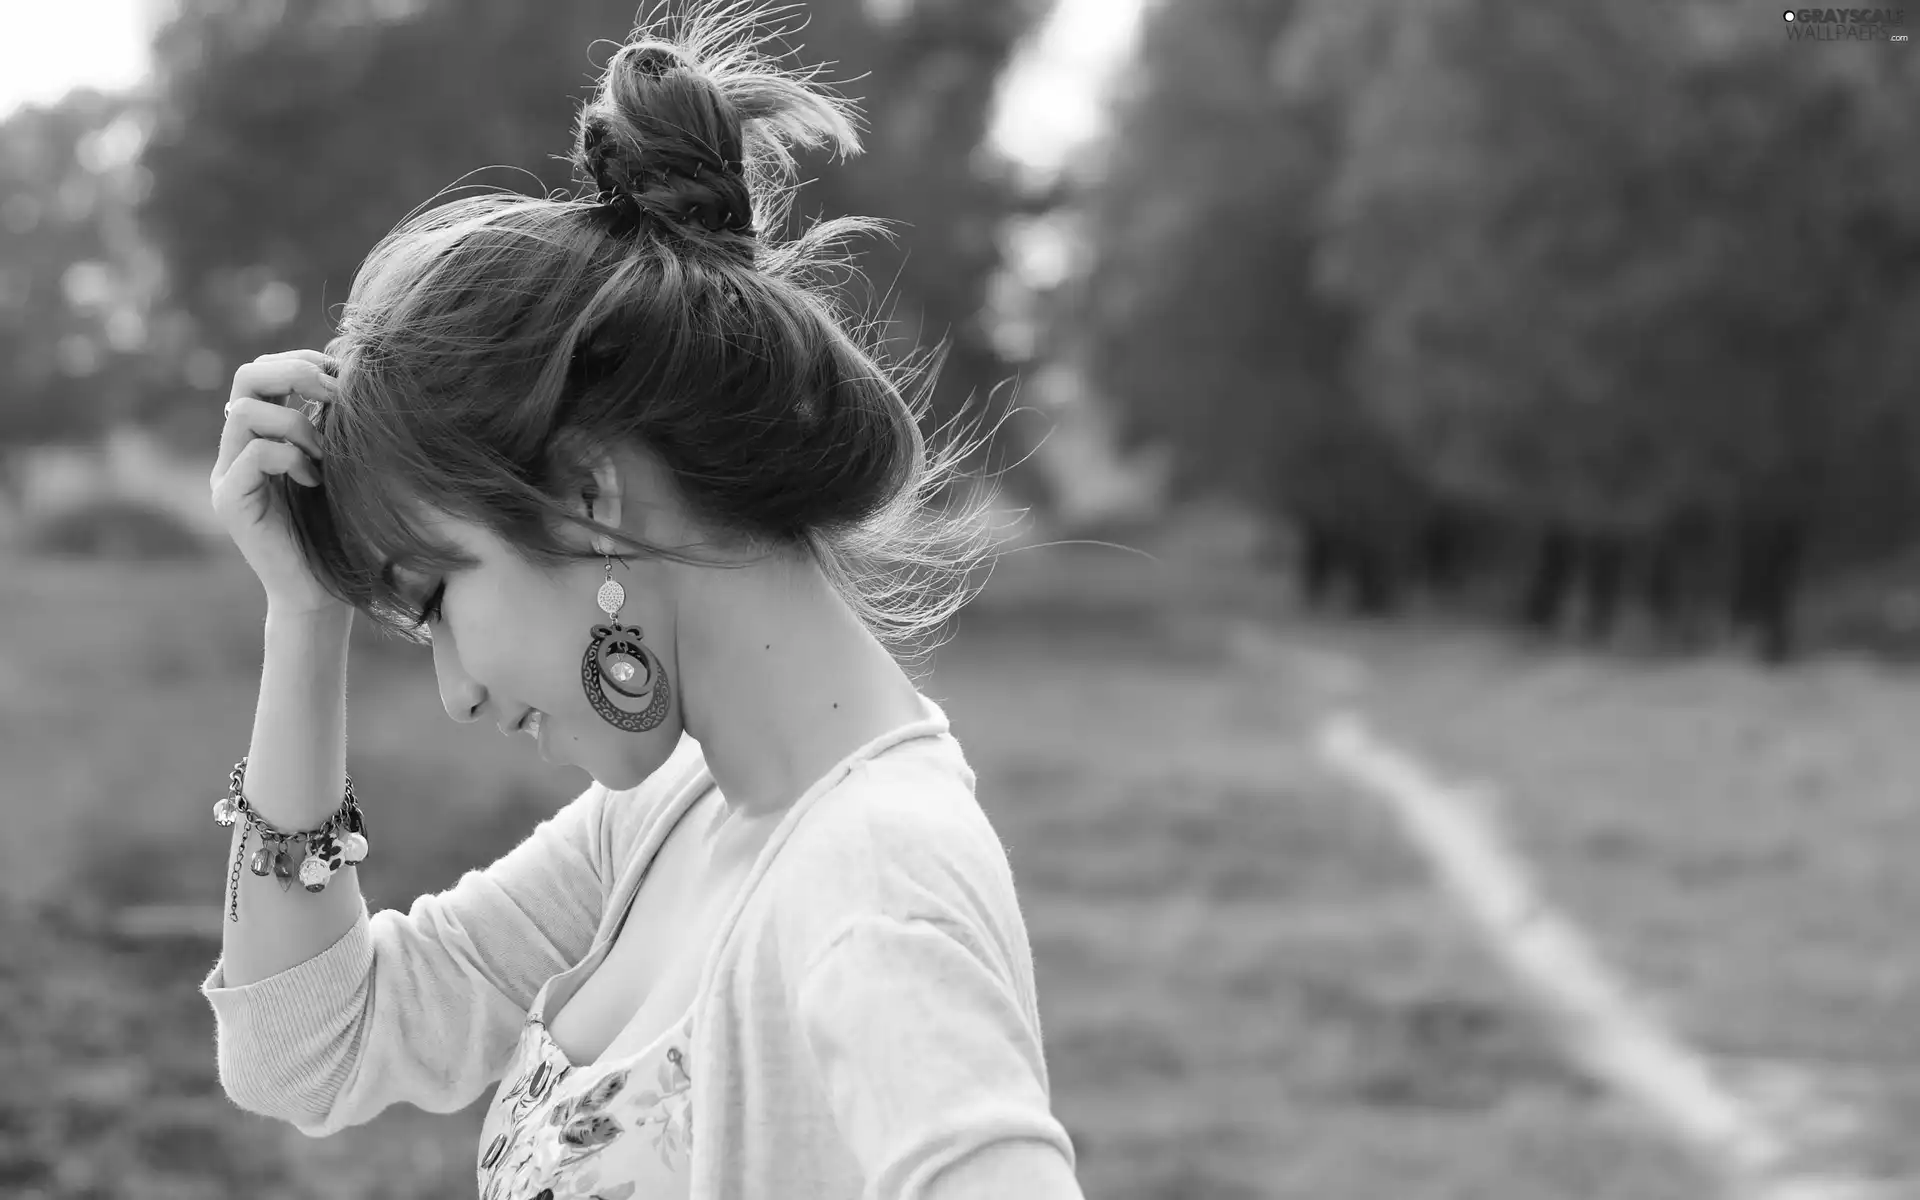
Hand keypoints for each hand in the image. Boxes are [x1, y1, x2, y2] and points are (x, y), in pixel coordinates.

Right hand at [208, 349, 349, 619]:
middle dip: (295, 373)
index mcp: (262, 433)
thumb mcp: (343, 464)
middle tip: (334, 394)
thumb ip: (334, 423)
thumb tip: (353, 370)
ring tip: (324, 455)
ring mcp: (228, 475)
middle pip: (246, 377)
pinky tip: (315, 480)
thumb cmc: (342, 528)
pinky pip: (252, 454)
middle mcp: (237, 448)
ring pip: (244, 411)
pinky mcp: (230, 503)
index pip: (264, 370)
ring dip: (296, 424)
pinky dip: (290, 457)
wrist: (322, 591)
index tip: (344, 376)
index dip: (303, 362)